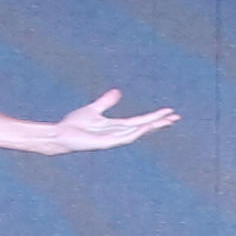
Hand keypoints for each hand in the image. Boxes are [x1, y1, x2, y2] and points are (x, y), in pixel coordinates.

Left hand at [41, 90, 180, 153]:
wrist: (60, 134)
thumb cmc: (75, 124)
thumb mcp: (93, 109)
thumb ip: (105, 102)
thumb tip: (118, 91)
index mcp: (116, 126)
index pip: (140, 121)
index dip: (154, 116)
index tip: (169, 111)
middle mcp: (117, 134)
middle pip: (143, 127)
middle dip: (159, 122)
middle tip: (176, 117)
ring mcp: (112, 139)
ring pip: (137, 132)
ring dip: (151, 127)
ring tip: (166, 121)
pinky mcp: (105, 143)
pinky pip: (124, 137)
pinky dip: (136, 132)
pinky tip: (145, 127)